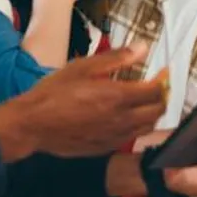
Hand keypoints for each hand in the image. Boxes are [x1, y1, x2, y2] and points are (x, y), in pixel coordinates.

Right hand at [12, 43, 165, 157]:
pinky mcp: (106, 148)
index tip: (162, 72)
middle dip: (162, 97)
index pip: (155, 90)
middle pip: (157, 111)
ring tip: (144, 102)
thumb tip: (142, 48)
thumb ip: (116, 58)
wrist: (33, 124)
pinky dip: (136, 127)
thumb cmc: (53, 93)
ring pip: (147, 127)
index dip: (163, 80)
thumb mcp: (83, 67)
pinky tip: (125, 117)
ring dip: (151, 113)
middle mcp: (121, 119)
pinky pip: (131, 138)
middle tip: (156, 86)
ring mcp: (115, 137)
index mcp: (117, 96)